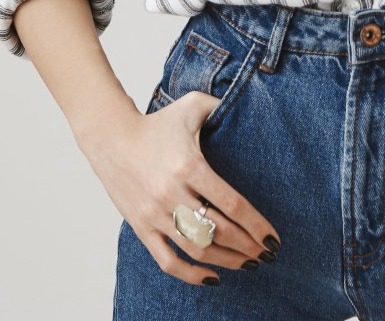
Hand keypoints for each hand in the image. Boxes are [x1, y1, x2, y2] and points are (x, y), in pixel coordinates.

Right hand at [78, 90, 281, 286]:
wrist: (111, 137)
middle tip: (267, 254)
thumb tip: (250, 107)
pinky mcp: (141, 227)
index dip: (256, 224)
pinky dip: (191, 275)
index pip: (231, 203)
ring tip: (248, 264)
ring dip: (227, 261)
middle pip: (218, 230)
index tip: (273, 237)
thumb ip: (221, 106)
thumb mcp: (191, 106)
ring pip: (197, 248)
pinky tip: (213, 278)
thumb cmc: (156, 123)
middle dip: (248, 246)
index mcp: (189, 166)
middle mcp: (172, 193)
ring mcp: (155, 214)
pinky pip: (167, 260)